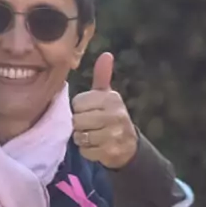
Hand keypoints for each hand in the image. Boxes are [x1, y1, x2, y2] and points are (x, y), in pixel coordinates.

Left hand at [70, 52, 137, 169]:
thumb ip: (102, 76)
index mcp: (111, 99)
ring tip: (94, 135)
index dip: (80, 108)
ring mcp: (113, 135)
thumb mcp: (107, 96)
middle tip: (92, 125)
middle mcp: (115, 115)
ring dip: (82, 138)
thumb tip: (106, 54)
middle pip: (76, 120)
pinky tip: (97, 146)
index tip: (91, 111)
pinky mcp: (109, 152)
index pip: (77, 102)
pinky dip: (87, 151)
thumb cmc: (111, 116)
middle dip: (80, 124)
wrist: (129, 145)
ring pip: (79, 136)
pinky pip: (84, 151)